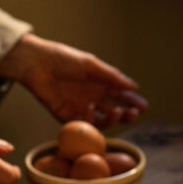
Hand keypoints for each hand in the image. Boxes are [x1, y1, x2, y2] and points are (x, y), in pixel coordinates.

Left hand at [0, 34, 147, 128]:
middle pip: (114, 111)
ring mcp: (81, 109)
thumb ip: (111, 76)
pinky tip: (90, 109)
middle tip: (133, 114)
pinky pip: (82, 125)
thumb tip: (134, 86)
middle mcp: (93, 98)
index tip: (143, 107)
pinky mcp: (67, 117)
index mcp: (100, 84)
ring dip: (111, 119)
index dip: (133, 102)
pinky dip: (89, 120)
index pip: (121, 96)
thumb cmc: (64, 59)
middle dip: (126, 114)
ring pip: (101, 121)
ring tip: (116, 112)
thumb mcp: (91, 65)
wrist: (39, 65)